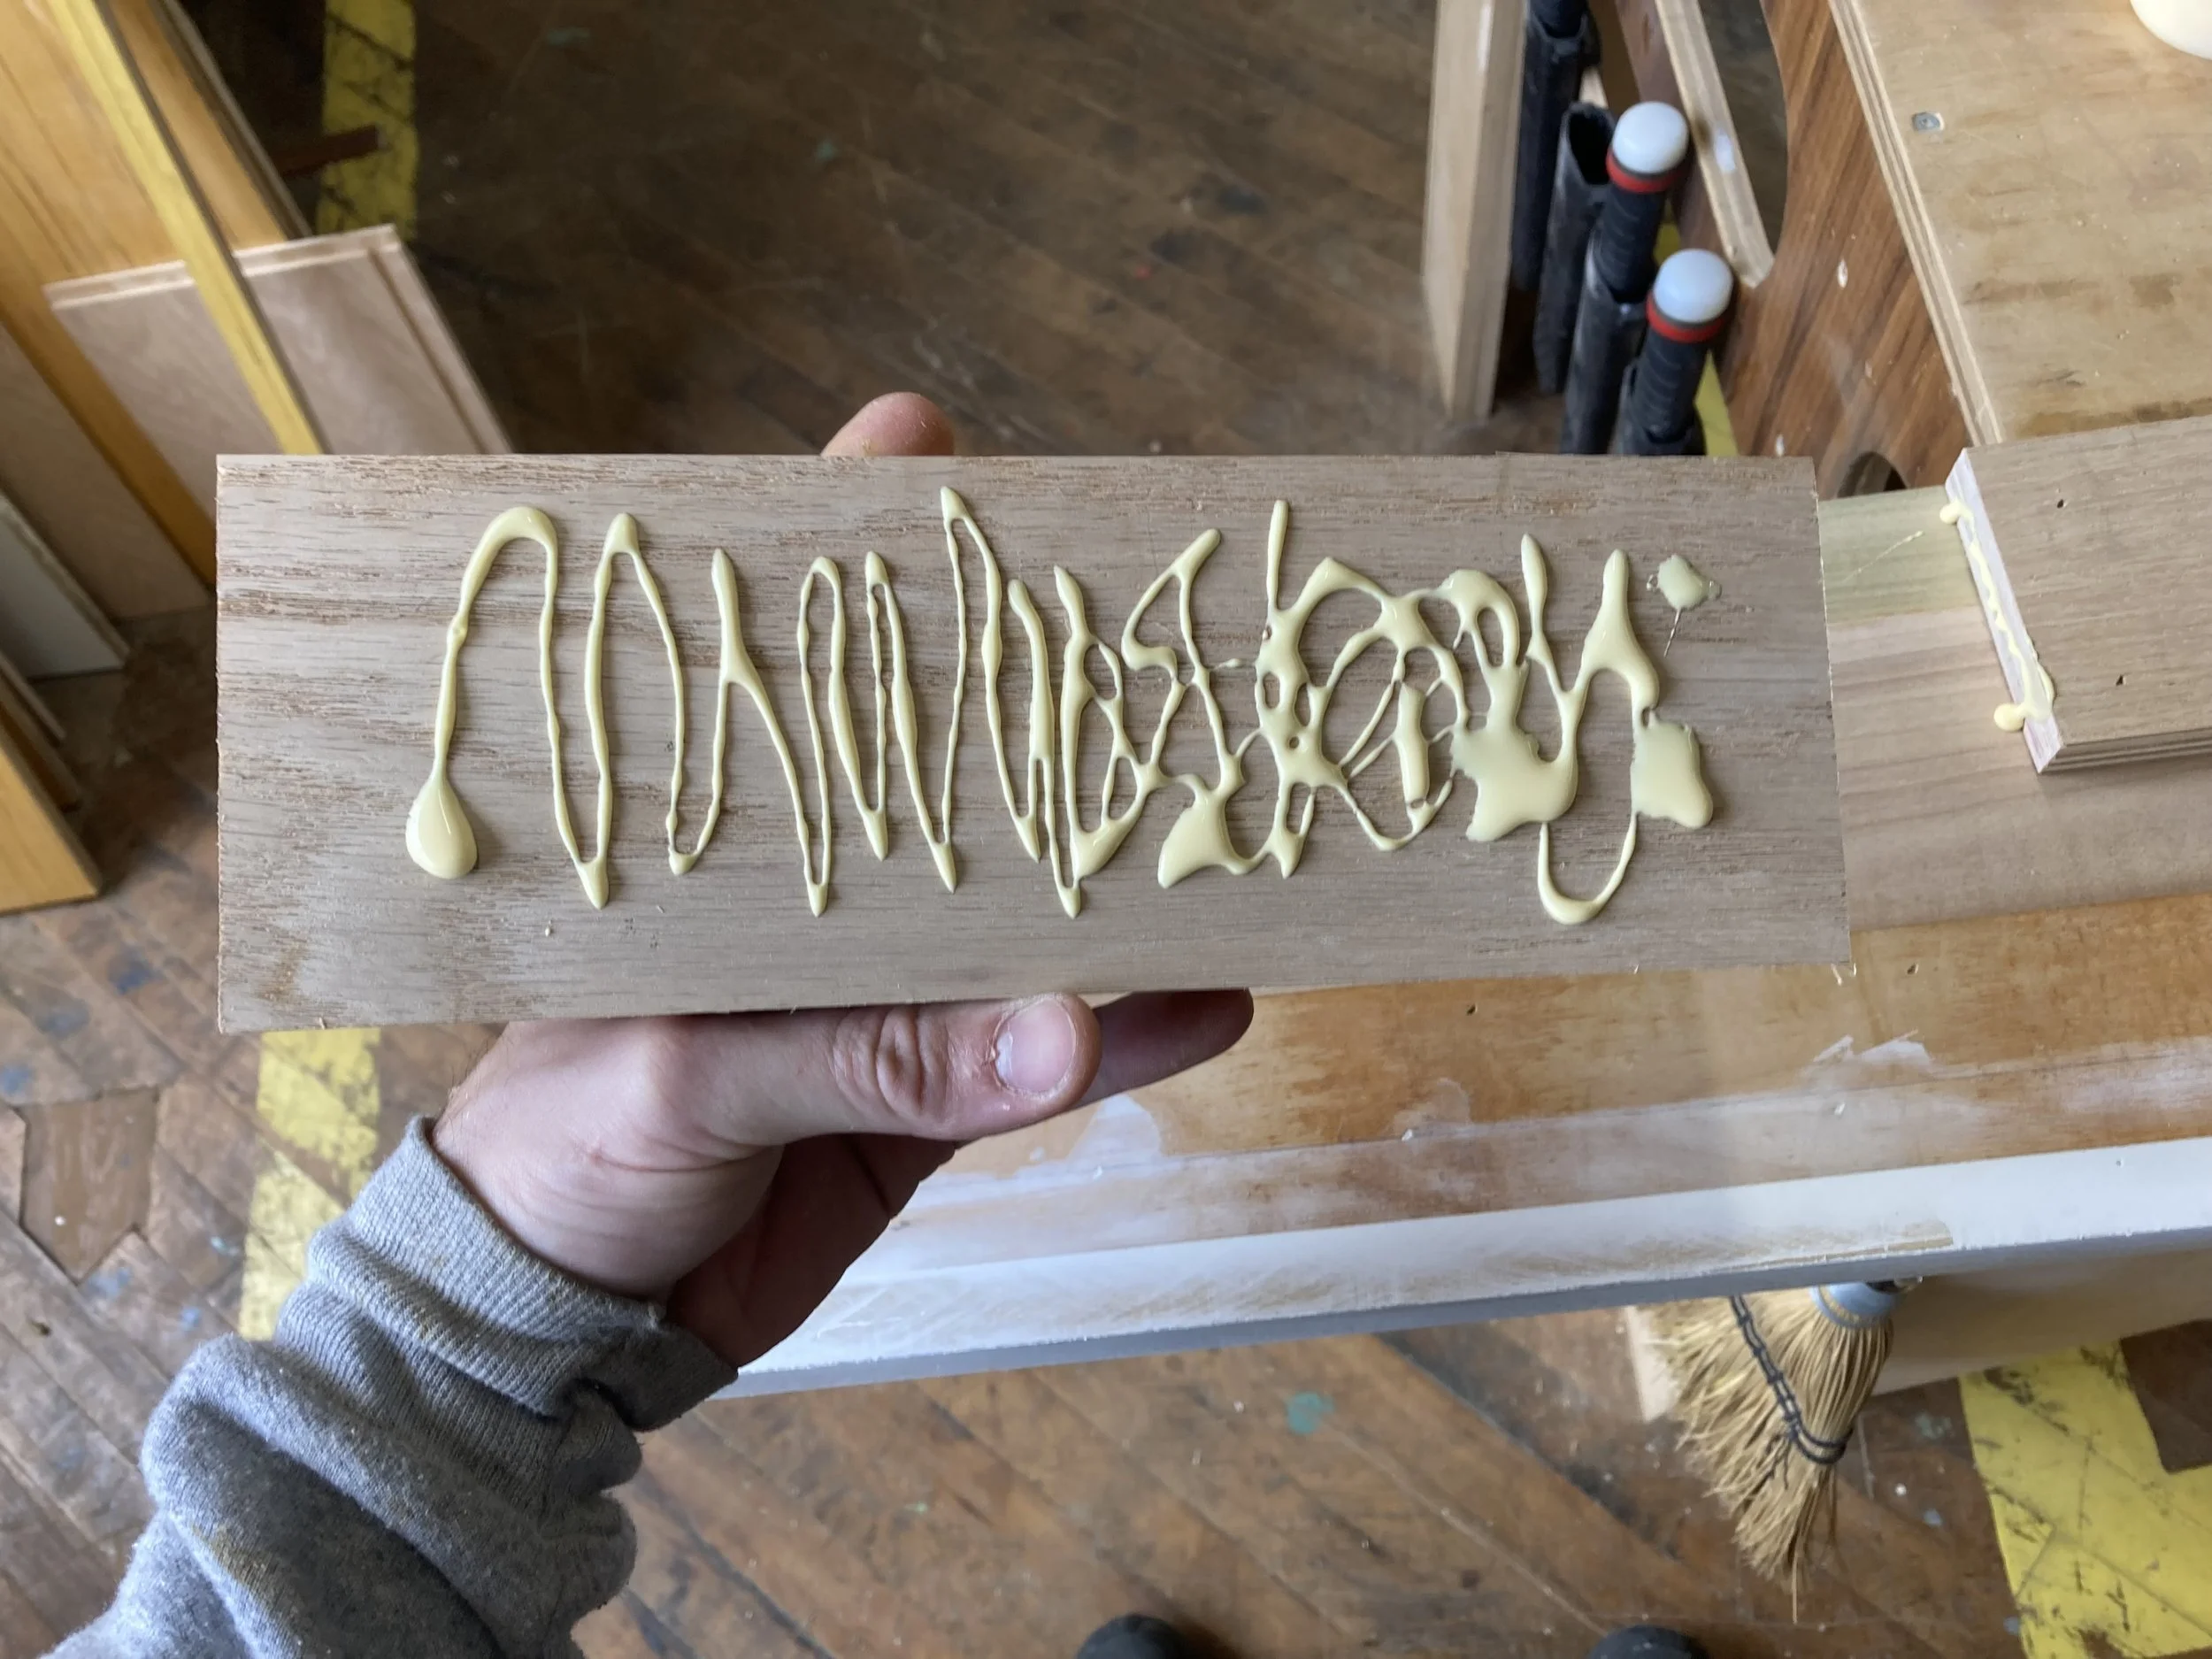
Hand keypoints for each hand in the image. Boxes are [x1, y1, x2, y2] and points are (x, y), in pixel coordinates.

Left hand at [431, 393, 1254, 1367]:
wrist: (565, 1324)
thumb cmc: (559, 1152)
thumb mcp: (689, 1080)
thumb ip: (866, 1054)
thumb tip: (1056, 1029)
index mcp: (709, 840)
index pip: (774, 667)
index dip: (845, 557)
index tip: (922, 443)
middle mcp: (805, 888)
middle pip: (936, 772)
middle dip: (1035, 711)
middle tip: (1154, 640)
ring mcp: (876, 990)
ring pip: (1017, 909)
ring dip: (1115, 874)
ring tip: (1230, 824)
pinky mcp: (924, 1096)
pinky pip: (1042, 1055)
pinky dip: (1127, 1033)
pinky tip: (1213, 997)